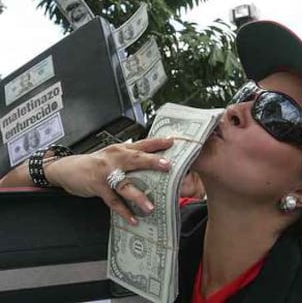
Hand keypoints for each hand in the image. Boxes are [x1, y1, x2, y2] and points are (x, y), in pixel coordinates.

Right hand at [46, 138, 172, 224]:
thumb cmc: (96, 162)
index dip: (158, 142)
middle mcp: (115, 158)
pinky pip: (113, 201)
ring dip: (138, 196)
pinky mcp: (98, 186)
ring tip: (150, 206)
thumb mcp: (113, 154)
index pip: (142, 143)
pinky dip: (123, 211)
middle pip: (136, 159)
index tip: (173, 142)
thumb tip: (154, 158)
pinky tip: (133, 219)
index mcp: (121, 149)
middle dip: (152, 162)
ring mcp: (106, 173)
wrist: (67, 169)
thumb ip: (131, 155)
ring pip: (124, 184)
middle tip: (167, 166)